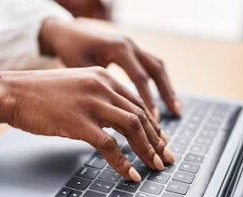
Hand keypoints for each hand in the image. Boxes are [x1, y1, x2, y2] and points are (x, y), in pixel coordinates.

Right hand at [0, 67, 174, 181]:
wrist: (12, 92)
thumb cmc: (41, 94)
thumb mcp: (77, 88)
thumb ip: (99, 100)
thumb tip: (115, 124)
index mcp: (103, 78)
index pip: (138, 103)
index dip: (154, 125)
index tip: (161, 142)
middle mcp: (102, 86)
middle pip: (140, 115)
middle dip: (157, 140)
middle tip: (165, 158)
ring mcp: (91, 103)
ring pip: (132, 127)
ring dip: (147, 150)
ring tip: (155, 167)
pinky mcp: (78, 121)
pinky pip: (110, 145)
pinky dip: (123, 162)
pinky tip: (130, 174)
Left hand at [40, 18, 180, 120]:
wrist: (66, 30)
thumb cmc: (70, 49)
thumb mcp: (80, 67)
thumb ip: (98, 87)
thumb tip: (112, 116)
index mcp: (118, 49)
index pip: (140, 78)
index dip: (148, 100)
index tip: (153, 120)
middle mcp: (129, 45)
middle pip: (156, 70)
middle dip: (167, 93)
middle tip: (176, 113)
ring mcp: (131, 46)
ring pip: (156, 67)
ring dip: (166, 87)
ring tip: (175, 108)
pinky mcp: (130, 50)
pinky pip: (149, 66)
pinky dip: (156, 82)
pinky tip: (160, 97)